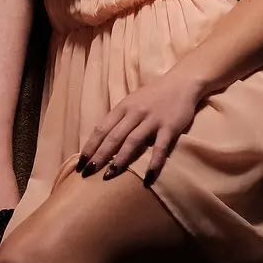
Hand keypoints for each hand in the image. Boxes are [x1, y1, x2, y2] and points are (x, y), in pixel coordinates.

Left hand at [79, 71, 200, 185]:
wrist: (181, 84)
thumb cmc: (153, 96)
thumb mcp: (131, 102)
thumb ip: (119, 119)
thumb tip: (102, 140)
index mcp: (123, 107)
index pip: (102, 129)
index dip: (90, 146)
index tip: (81, 162)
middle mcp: (135, 113)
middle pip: (114, 136)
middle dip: (100, 155)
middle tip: (89, 172)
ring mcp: (152, 120)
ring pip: (133, 141)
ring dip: (121, 159)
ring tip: (110, 175)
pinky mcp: (170, 127)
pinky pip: (160, 148)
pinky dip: (153, 163)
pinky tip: (147, 178)